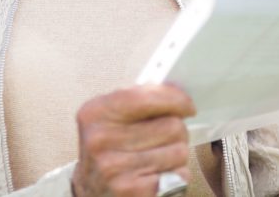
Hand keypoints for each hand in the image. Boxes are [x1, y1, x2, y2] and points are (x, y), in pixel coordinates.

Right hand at [71, 84, 193, 196]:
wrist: (91, 191)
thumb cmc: (109, 150)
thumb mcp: (110, 119)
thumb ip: (139, 100)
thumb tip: (178, 91)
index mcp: (95, 113)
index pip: (145, 96)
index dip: (175, 98)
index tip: (187, 105)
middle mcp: (100, 140)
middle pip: (171, 125)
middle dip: (177, 130)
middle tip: (166, 138)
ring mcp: (114, 168)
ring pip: (179, 151)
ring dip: (177, 154)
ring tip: (160, 158)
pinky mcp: (132, 191)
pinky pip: (179, 175)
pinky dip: (177, 175)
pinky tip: (160, 175)